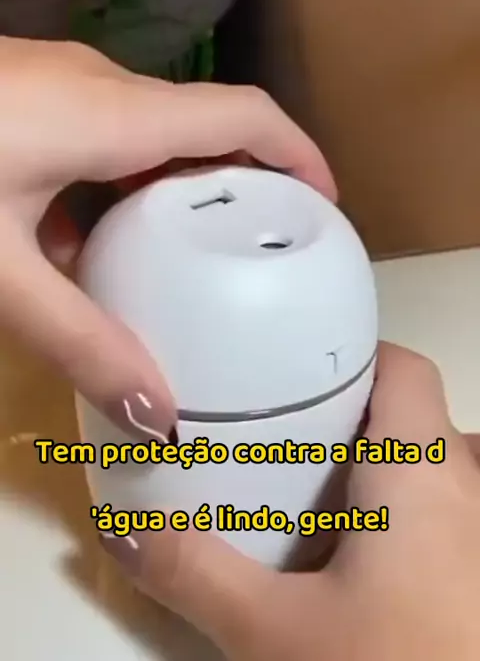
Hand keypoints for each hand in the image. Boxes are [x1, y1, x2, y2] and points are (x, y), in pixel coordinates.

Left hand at [0, 36, 335, 442]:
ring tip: (190, 259)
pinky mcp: (30, 95)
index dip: (300, 154)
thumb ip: (80, 341)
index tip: (326, 210)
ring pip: (153, 133)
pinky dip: (125, 187)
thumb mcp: (0, 273)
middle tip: (263, 255)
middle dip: (245, 185)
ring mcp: (61, 83)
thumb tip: (161, 413)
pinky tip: (93, 244)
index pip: (244, 115)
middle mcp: (101, 85)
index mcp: (114, 115)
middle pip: (205, 126)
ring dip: (180, 190)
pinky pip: (105, 137)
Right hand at [100, 345, 479, 660]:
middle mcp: (469, 487)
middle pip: (417, 420)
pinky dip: (420, 520)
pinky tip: (377, 569)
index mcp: (422, 472)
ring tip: (332, 505)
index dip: (356, 358)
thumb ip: (195, 573)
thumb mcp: (274, 632)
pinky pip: (458, 520)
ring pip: (443, 472)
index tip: (298, 377)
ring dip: (394, 475)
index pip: (404, 369)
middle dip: (356, 424)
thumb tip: (123, 528)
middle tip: (292, 450)